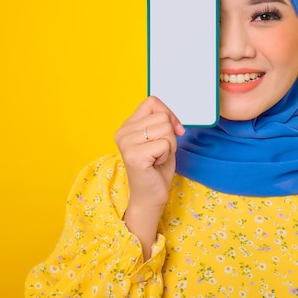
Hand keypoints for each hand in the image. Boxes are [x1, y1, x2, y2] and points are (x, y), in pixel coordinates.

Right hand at [115, 96, 184, 256]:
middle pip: (162, 116)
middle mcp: (122, 132)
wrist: (151, 196)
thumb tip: (172, 118)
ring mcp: (126, 143)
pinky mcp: (134, 155)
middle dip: (170, 135)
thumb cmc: (157, 168)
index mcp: (127, 125)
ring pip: (165, 129)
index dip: (168, 113)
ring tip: (157, 157)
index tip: (174, 130)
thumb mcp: (161, 138)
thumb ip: (163, 122)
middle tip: (160, 151)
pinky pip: (165, 143)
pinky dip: (167, 154)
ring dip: (169, 145)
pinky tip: (155, 164)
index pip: (152, 101)